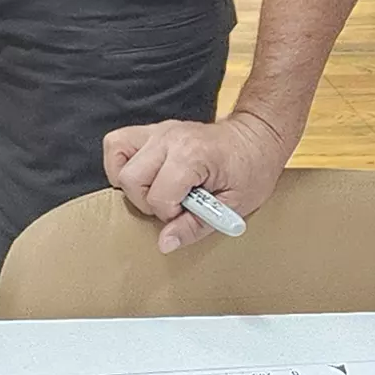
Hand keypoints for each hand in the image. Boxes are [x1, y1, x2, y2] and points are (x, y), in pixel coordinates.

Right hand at [102, 108, 293, 252]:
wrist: (257, 138)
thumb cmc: (251, 170)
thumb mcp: (233, 206)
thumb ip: (195, 226)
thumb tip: (164, 243)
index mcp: (192, 155)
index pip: (158, 196)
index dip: (170, 214)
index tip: (189, 211)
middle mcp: (170, 137)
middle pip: (130, 178)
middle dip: (147, 201)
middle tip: (173, 204)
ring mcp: (159, 131)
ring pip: (117, 158)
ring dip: (131, 183)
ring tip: (155, 190)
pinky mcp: (153, 131)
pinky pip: (117, 144)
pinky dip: (120, 164)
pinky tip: (142, 177)